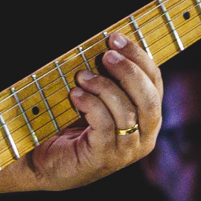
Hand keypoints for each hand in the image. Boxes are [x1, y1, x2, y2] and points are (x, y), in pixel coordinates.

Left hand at [15, 33, 161, 190]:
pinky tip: (75, 95)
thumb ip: (111, 79)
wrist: (46, 162)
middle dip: (129, 71)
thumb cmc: (73, 126)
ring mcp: (125, 151)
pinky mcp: (103, 158)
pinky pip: (104, 125)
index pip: (155, 83)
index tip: (116, 37)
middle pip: (149, 98)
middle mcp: (144, 137)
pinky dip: (90, 104)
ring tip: (81, 76)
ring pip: (127, 111)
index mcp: (148, 119)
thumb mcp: (99, 100)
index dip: (138, 57)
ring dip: (103, 87)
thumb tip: (109, 45)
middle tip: (106, 54)